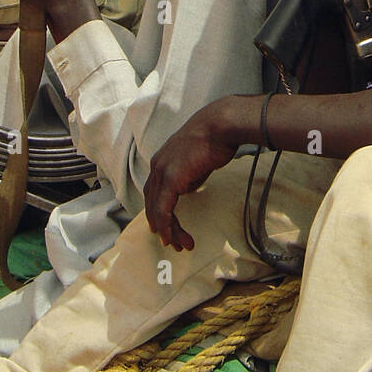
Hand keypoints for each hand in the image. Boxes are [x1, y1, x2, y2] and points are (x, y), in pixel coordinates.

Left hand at [143, 101, 240, 250]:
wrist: (220, 126)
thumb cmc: (214, 138)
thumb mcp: (197, 161)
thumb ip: (188, 176)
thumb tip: (186, 189)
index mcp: (162, 160)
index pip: (154, 191)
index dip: (157, 210)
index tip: (165, 226)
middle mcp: (157, 166)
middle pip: (152, 202)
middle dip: (160, 224)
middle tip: (170, 241)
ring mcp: (162, 172)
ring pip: (157, 209)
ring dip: (167, 230)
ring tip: (178, 244)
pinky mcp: (171, 179)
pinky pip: (164, 209)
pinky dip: (167, 225)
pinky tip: (172, 237)